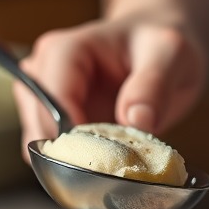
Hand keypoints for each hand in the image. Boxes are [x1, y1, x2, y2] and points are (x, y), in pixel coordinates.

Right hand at [15, 14, 206, 152]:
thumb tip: (138, 120)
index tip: (108, 156)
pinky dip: (77, 163)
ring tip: (115, 153)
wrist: (158, 50)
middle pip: (38, 125)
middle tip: (117, 159)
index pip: (50, 100)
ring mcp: (43, 99)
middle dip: (75, 151)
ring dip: (74, 158)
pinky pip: (52, 154)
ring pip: (40, 144)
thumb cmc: (158, 45)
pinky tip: (107, 157)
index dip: (74, 134)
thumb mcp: (170, 54)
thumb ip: (154, 84)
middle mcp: (43, 72)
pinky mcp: (52, 123)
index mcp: (64, 50)